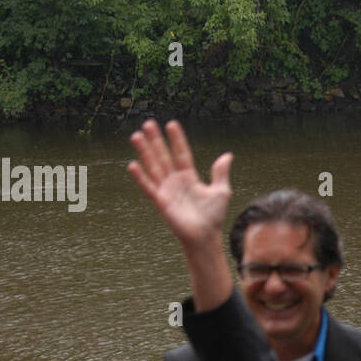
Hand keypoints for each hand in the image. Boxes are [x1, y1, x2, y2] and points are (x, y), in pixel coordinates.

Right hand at [128, 120, 232, 249]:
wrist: (206, 237)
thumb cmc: (213, 216)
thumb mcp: (221, 191)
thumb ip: (220, 173)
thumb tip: (227, 155)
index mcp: (189, 177)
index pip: (182, 153)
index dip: (177, 140)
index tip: (171, 124)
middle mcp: (175, 181)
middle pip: (164, 156)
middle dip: (156, 140)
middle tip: (148, 123)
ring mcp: (166, 190)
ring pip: (154, 167)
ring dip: (145, 152)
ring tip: (137, 136)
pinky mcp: (160, 202)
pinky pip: (148, 187)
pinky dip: (140, 177)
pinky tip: (133, 164)